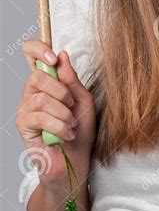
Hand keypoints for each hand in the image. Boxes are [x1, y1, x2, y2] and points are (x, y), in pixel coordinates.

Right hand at [17, 40, 96, 190]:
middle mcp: (32, 92)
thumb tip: (62, 56)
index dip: (38, 49)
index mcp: (47, 82)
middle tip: (72, 106)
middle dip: (61, 91)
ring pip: (41, 98)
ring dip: (63, 113)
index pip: (31, 54)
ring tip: (71, 124)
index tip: (53, 57)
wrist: (76, 162)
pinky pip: (40, 117)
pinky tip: (66, 134)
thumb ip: (72, 79)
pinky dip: (59, 125)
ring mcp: (25, 109)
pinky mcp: (24, 127)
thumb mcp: (84, 101)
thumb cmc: (81, 131)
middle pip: (37, 75)